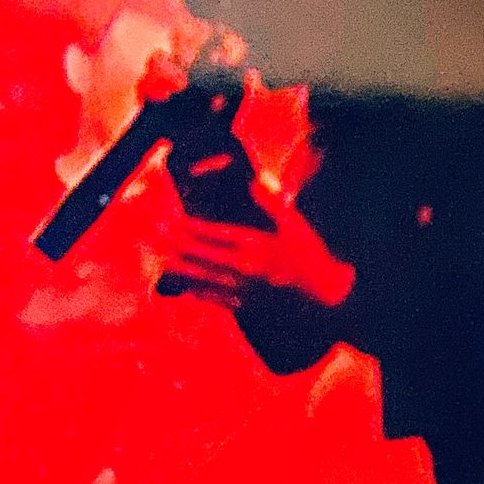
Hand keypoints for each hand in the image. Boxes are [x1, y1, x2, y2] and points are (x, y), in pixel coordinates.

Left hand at [166, 181, 354, 308]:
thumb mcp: (295, 222)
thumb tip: (254, 178)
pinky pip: (216, 299)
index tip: (174, 217)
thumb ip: (272, 201)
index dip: (192, 226)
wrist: (326, 295)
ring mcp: (244, 289)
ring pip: (205, 279)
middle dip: (179, 245)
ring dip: (182, 269)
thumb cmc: (311, 255)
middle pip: (202, 256)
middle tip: (157, 235)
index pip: (215, 233)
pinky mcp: (247, 305)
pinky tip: (187, 288)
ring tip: (163, 261)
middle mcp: (244, 267)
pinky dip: (199, 292)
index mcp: (254, 244)